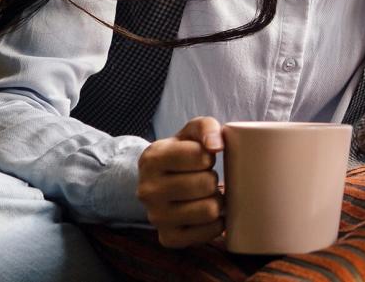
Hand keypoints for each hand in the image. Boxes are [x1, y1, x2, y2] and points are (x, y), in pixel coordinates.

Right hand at [137, 116, 224, 247]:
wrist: (160, 183)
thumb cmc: (183, 154)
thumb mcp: (190, 133)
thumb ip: (206, 127)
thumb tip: (216, 145)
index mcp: (151, 159)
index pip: (200, 156)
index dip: (208, 156)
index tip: (202, 158)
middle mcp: (147, 190)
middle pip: (206, 184)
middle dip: (212, 179)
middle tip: (204, 178)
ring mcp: (156, 217)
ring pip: (209, 210)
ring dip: (216, 201)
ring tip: (206, 195)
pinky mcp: (168, 238)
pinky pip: (208, 233)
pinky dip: (216, 223)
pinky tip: (206, 212)